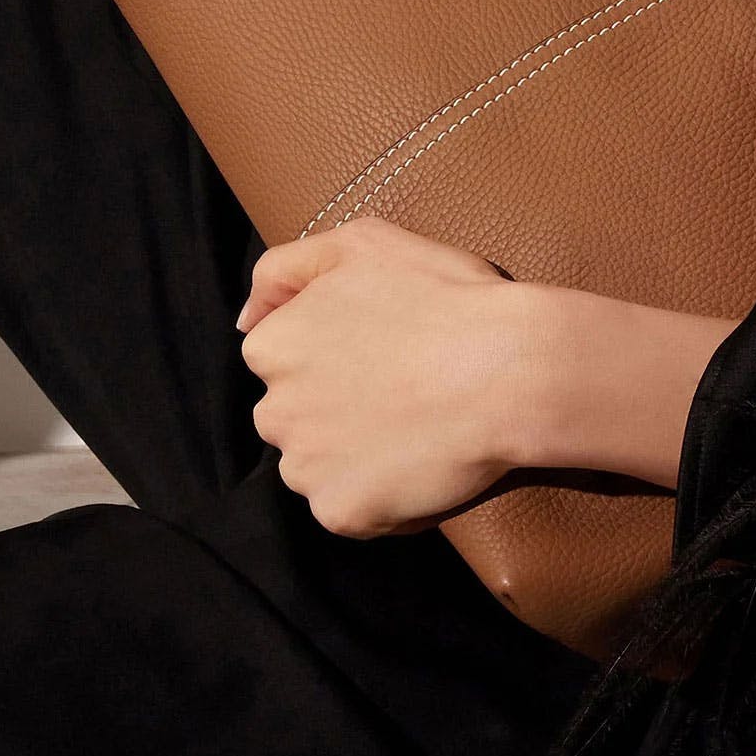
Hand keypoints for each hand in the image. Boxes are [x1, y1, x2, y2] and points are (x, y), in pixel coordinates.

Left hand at [235, 213, 555, 538]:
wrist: (510, 369)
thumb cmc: (445, 298)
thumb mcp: (362, 242)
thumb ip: (284, 269)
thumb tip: (245, 318)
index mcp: (273, 347)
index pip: (280, 358)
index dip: (332, 354)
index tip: (380, 350)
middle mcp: (275, 411)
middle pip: (292, 416)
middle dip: (331, 407)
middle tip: (400, 391)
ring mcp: (307, 469)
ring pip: (316, 466)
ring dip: (351, 455)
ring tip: (413, 430)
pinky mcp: (342, 513)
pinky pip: (351, 511)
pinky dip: (380, 498)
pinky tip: (421, 466)